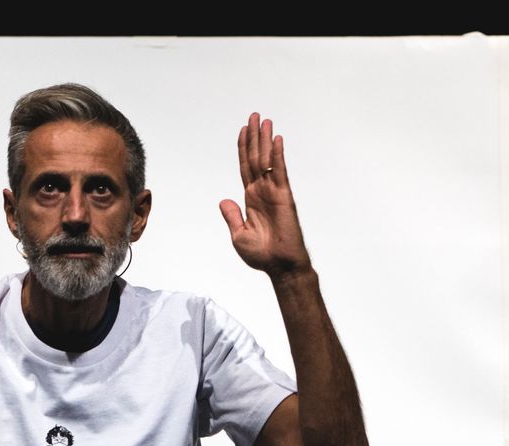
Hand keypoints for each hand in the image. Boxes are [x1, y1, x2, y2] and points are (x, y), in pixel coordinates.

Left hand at [218, 114, 311, 277]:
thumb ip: (232, 216)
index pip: (245, 167)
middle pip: (255, 158)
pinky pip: (279, 172)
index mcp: (251, 199)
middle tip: (254, 116)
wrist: (280, 266)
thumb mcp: (238, 235)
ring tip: (265, 120)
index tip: (243, 130)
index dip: (243, 148)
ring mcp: (273, 192)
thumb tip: (224, 200)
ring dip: (265, 139)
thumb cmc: (262, 255)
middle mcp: (262, 192)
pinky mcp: (284, 197)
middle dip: (254, 136)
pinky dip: (277, 155)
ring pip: (266, 160)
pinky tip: (276, 140)